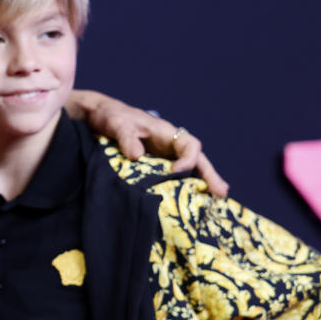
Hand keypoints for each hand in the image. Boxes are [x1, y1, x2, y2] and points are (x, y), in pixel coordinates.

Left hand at [73, 90, 228, 196]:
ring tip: (215, 202)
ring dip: (201, 184)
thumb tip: (138, 157)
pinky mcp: (154, 165)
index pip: (189, 144)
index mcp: (165, 132)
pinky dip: (182, 188)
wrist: (98, 117)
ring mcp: (163, 155)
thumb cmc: (110, 116)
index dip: (188, 159)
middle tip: (222, 193)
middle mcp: (169, 144)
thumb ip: (126, 137)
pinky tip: (187, 203)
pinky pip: (172, 177)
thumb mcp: (116, 123)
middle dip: (209, 175)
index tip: (176, 171)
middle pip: (196, 159)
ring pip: (188, 169)